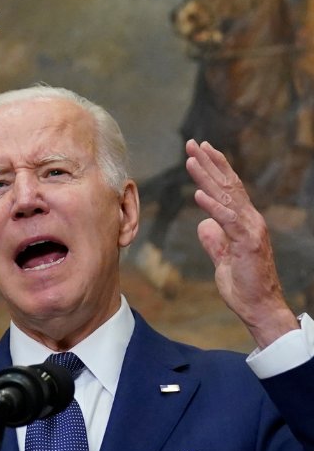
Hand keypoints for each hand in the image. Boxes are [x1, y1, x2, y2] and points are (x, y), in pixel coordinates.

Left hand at [186, 139, 297, 347]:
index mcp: (243, 222)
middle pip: (228, 185)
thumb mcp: (222, 259)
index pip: (228, 189)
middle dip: (209, 163)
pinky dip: (212, 206)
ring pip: (227, 197)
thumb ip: (214, 241)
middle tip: (193, 142)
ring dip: (207, 177)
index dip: (214, 168)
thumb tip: (203, 225)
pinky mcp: (247, 244)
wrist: (259, 307)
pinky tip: (198, 195)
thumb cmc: (243, 285)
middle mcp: (249, 220)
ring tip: (191, 159)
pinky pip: (227, 221)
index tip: (199, 151)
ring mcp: (250, 230)